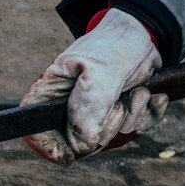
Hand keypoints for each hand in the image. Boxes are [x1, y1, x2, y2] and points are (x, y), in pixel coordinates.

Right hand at [23, 8, 165, 163]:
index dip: (49, 148)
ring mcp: (91, 115)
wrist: (145, 33)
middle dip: (107, 127)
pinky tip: (149, 95)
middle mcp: (66, 110)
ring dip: (132, 115)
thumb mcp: (101, 71)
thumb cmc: (115, 45)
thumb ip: (88, 107)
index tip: (72, 152)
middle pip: (77, 144)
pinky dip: (146, 115)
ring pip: (108, 139)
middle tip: (118, 102)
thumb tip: (82, 143)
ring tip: (136, 90)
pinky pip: (130, 131)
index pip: (35, 133)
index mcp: (49, 96)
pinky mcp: (114, 116)